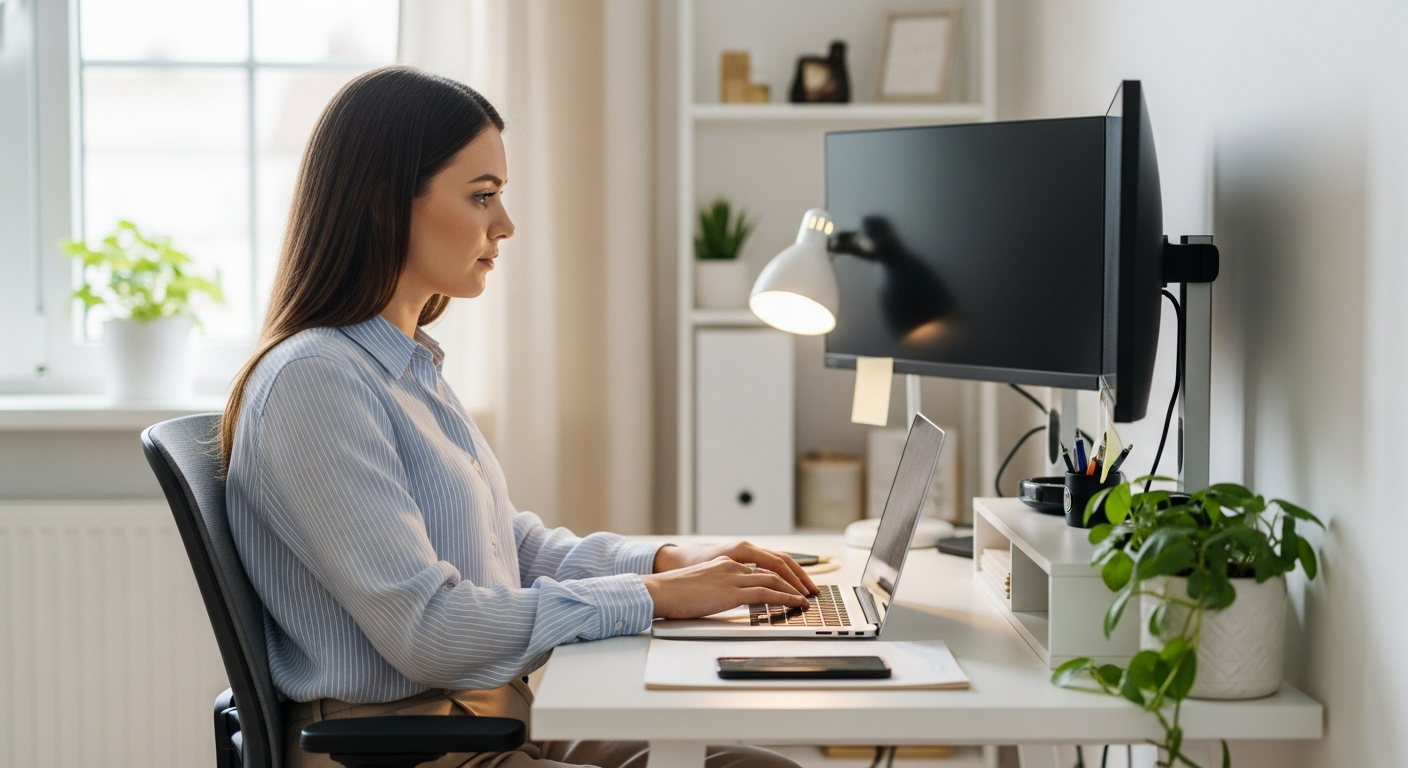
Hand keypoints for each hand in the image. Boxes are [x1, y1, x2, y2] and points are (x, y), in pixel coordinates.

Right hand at [641, 556, 810, 618]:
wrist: (659, 591)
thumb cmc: (674, 593)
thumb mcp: (701, 586)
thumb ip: (719, 589)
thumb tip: (728, 601)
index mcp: (726, 563)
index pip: (762, 565)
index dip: (782, 573)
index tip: (794, 582)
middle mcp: (733, 566)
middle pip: (774, 567)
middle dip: (795, 579)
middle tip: (809, 589)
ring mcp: (733, 577)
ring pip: (774, 579)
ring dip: (794, 589)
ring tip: (807, 599)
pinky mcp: (732, 592)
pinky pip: (766, 593)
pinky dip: (785, 598)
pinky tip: (795, 604)